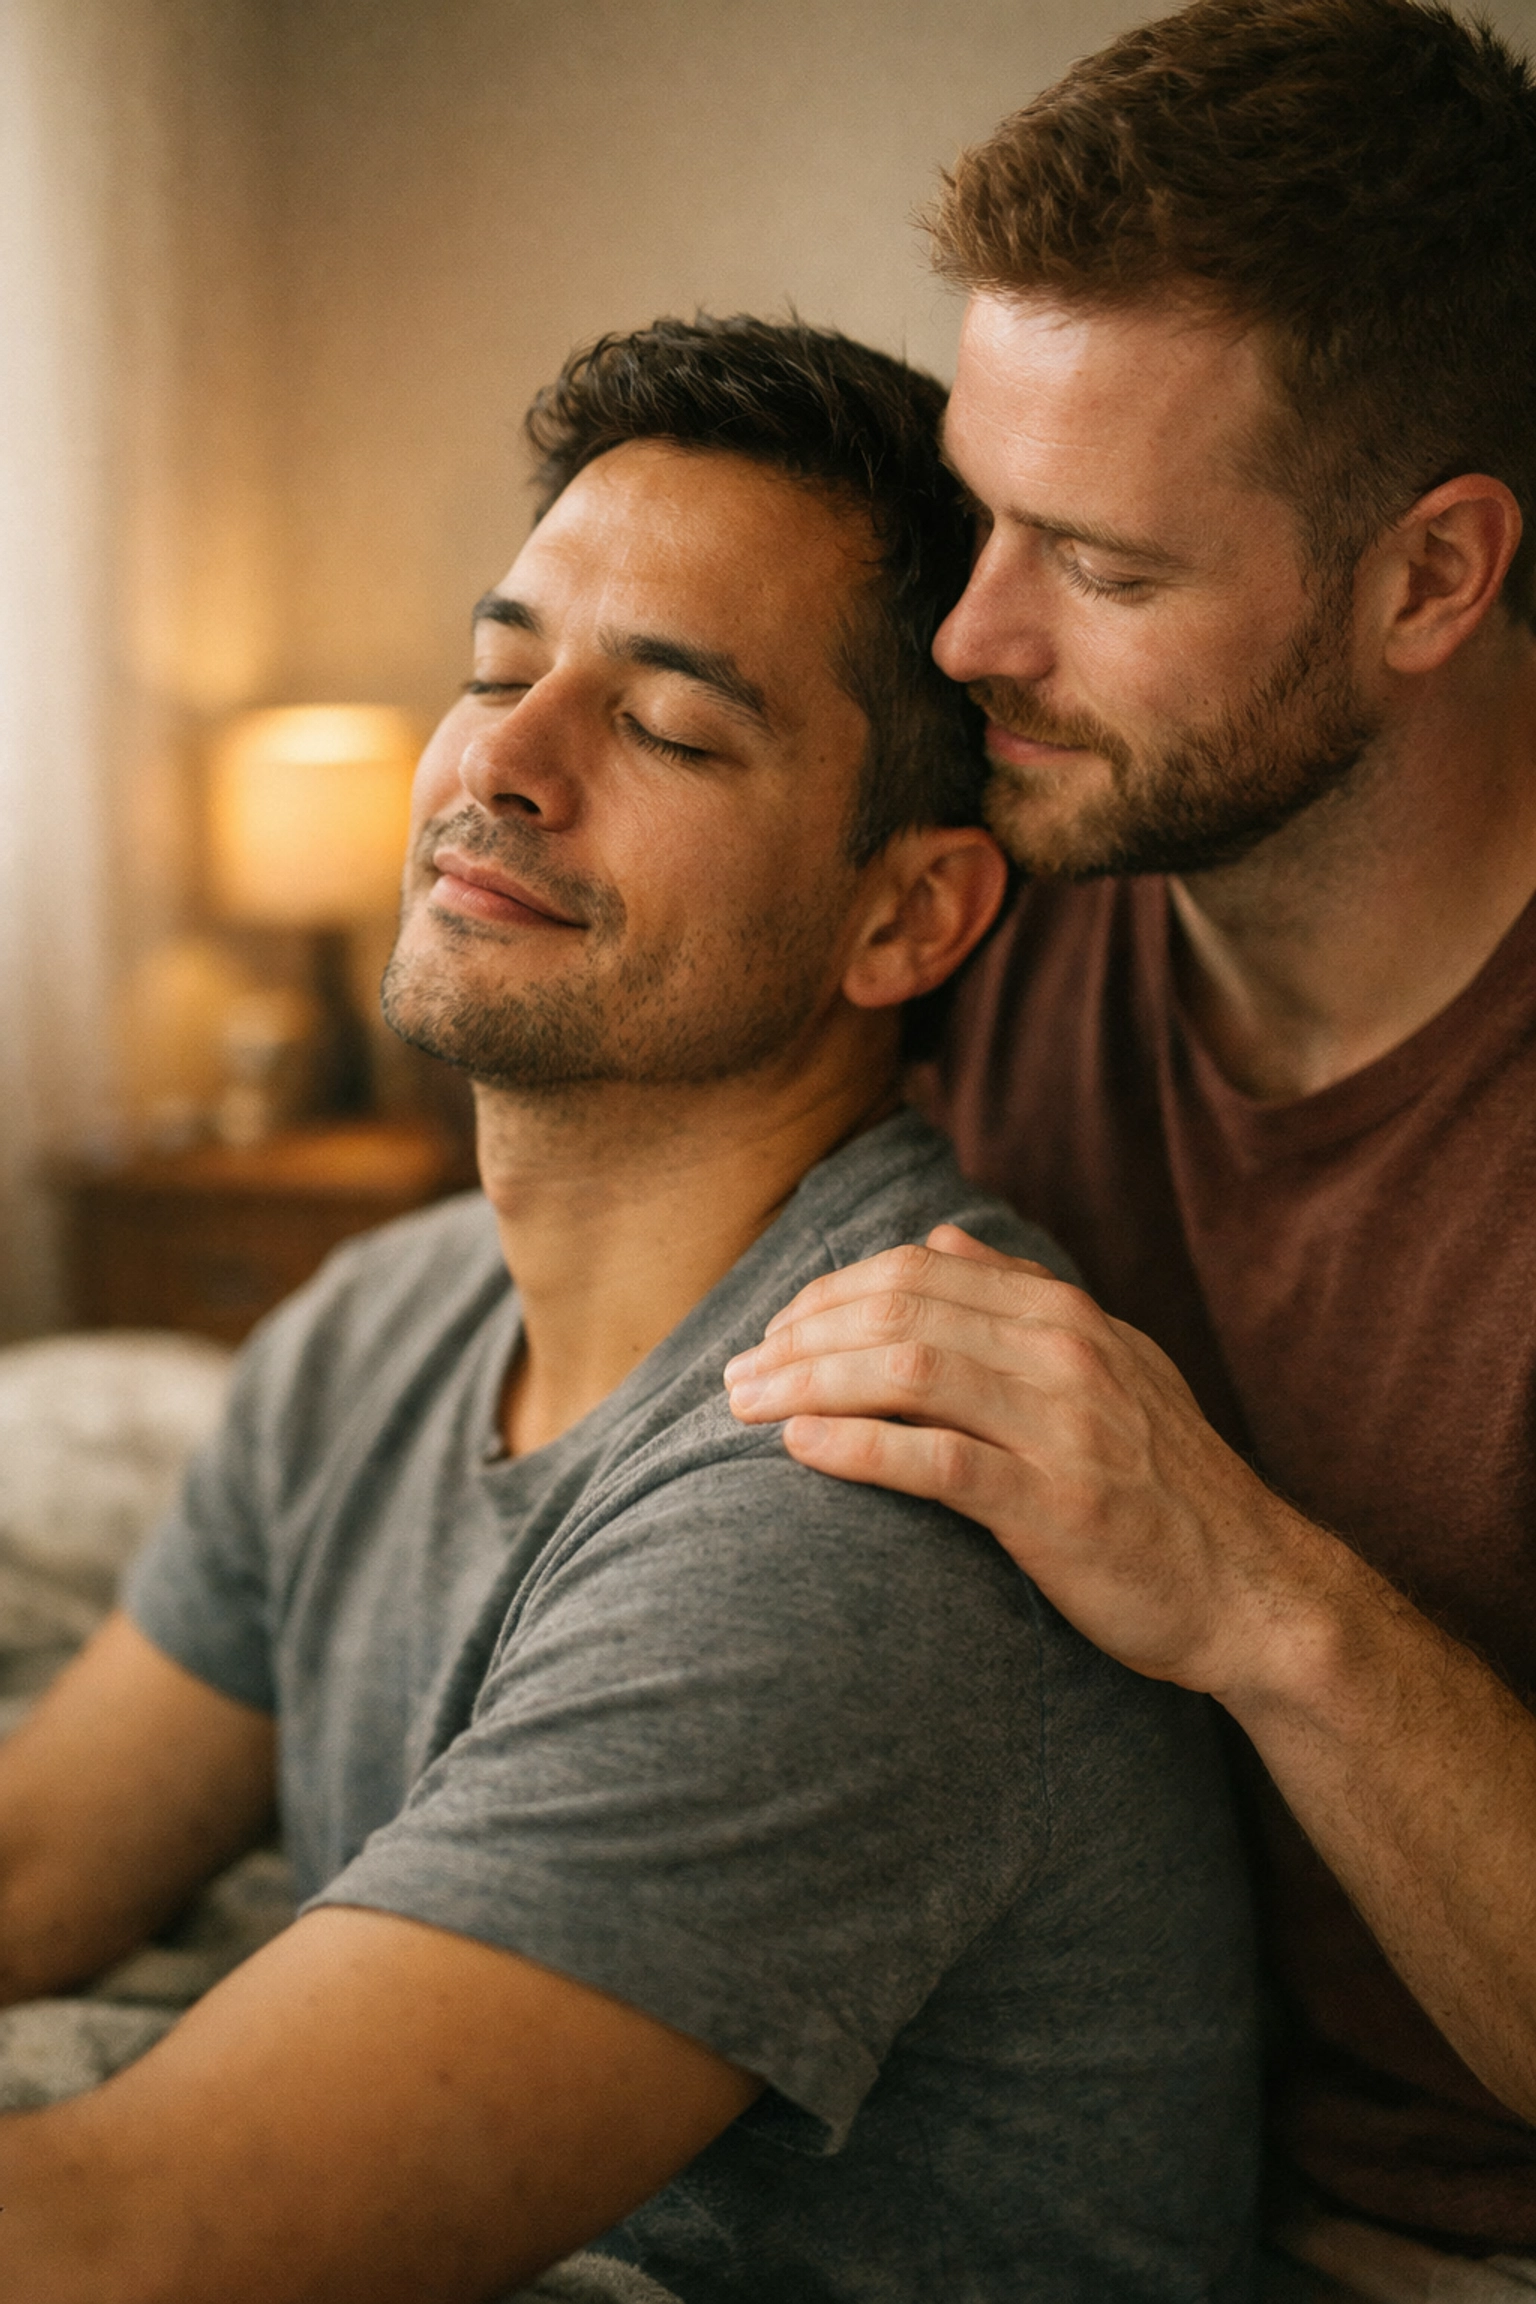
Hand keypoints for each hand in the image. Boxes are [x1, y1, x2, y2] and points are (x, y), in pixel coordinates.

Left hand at [725, 1224, 1318, 1701]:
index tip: (773, 1332)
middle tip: (736, 1375)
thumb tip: (943, 1236)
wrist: (1252, 1591)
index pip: (919, 1271)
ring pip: (909, 1371)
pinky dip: (861, 1446)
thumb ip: (1023, 1300)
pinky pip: (942, 1461)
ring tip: (746, 1406)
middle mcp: (1067, 1354)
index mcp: (1068, 1317)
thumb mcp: (1112, 1367)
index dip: (829, 1295)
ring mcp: (1066, 1428)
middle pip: (900, 1310)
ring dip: (809, 1382)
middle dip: (801, 1335)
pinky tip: (802, 1447)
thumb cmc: (1163, 1485)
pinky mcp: (1060, 1507)